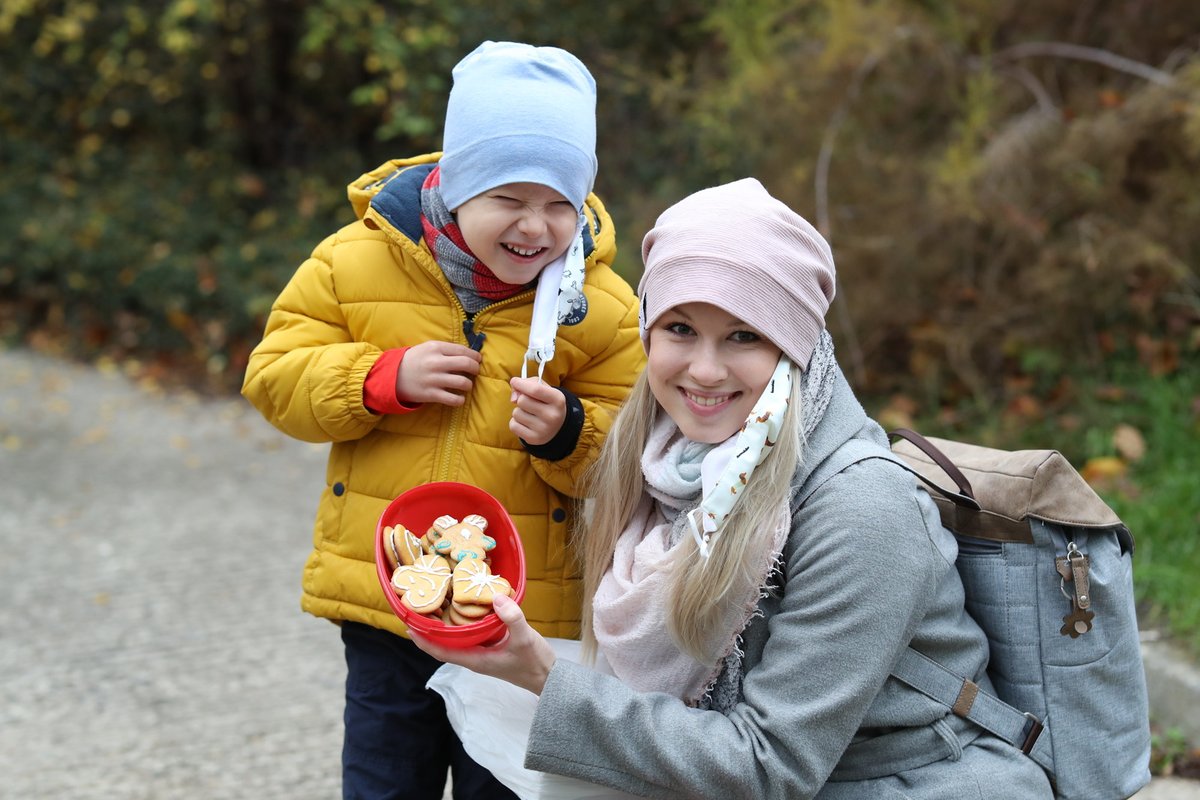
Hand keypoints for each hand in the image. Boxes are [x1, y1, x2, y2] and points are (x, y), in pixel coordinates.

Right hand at [397, 341, 480, 405]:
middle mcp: (435, 362)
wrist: (392, 376)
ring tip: (466, 385)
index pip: (463, 350)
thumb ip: (446, 350)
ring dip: (469, 385)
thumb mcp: (427, 348)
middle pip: (466, 364)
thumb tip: (469, 354)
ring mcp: (433, 379)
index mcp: (435, 348)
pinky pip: (454, 399)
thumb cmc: (414, 360)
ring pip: (463, 383)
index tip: (478, 360)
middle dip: (476, 368)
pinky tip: (459, 398)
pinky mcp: (431, 394)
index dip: (475, 356)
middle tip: (475, 371)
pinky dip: (460, 400)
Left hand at [409, 594, 555, 694]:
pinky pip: (469, 636)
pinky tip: (462, 608)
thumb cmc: (535, 663)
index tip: (409, 626)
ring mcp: (482, 653)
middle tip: (417, 608)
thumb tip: (496, 597)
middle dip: (428, 630)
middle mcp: (474, 657)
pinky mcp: (490, 648)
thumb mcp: (525, 639)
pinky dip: (460, 624)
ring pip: (455, 640)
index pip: (440, 651)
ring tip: (434, 604)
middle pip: (443, 645)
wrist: (549, 678)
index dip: (423, 640)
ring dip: (443, 626)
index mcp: (476, 659)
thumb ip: (512, 618)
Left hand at [509, 376, 565, 444]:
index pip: (535, 389)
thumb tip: (513, 398)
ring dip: (519, 411)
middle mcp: (552, 416)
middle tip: (529, 402)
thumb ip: (528, 384)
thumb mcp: (544, 388)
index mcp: (558, 400)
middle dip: (521, 399)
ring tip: (529, 413)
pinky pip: (513, 425)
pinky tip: (525, 422)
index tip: (514, 381)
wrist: (558, 426)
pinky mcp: (534, 439)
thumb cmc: (546, 402)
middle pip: (522, 400)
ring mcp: (543, 429)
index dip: (521, 384)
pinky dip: (515, 422)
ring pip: (516, 413)